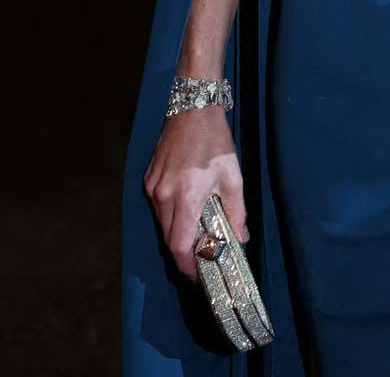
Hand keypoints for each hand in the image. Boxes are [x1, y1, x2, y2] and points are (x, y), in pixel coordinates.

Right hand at [143, 105, 247, 277]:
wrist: (193, 112)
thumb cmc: (216, 144)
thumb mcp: (233, 178)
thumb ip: (237, 212)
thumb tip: (240, 239)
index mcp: (187, 197)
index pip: (179, 244)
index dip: (187, 265)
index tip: (197, 276)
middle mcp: (163, 195)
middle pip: (168, 238)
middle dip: (183, 254)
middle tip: (201, 261)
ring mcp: (153, 188)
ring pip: (162, 224)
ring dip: (178, 235)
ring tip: (197, 238)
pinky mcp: (148, 181)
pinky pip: (158, 208)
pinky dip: (171, 217)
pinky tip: (188, 214)